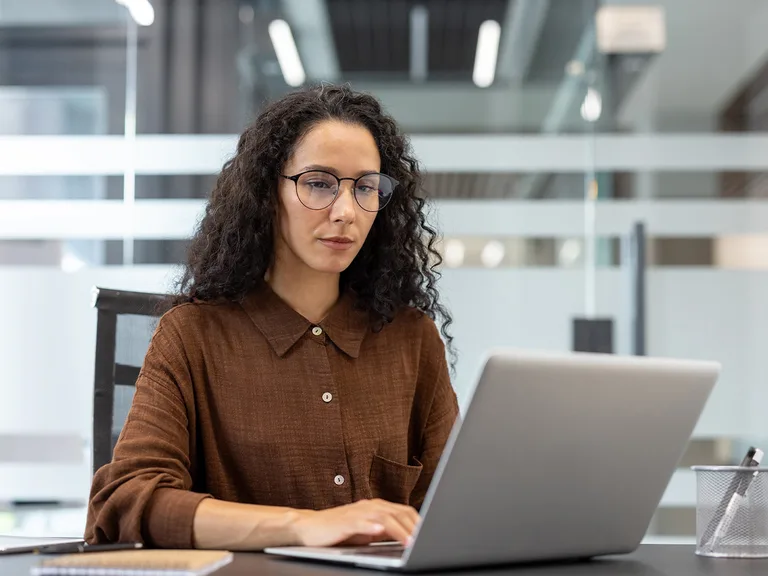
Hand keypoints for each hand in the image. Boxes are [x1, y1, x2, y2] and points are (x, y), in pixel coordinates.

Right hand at [291, 499, 419, 546]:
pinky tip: (379, 532)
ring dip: (398, 529)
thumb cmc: (340, 530)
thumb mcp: (368, 531)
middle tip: (426, 540)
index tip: (432, 534)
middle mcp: (370, 506)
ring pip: (384, 517)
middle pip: (398, 513)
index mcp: (378, 507)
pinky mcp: (345, 521)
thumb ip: (386, 531)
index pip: (405, 512)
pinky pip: (361, 522)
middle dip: (414, 527)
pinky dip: (371, 526)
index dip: (419, 523)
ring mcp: (358, 512)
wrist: (310, 527)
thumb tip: (410, 538)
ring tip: (410, 541)